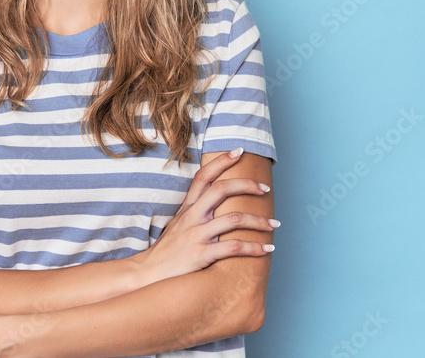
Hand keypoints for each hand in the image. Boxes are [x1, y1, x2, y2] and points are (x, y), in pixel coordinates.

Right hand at [137, 148, 277, 282]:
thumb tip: (216, 202)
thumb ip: (195, 211)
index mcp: (187, 207)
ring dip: (259, 221)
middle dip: (247, 186)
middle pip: (222, 189)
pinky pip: (234, 247)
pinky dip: (255, 248)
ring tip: (274, 224)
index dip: (221, 161)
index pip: (204, 176)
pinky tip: (267, 249)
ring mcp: (196, 235)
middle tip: (265, 189)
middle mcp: (192, 216)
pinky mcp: (201, 254)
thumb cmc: (168, 250)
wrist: (150, 274)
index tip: (239, 151)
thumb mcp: (178, 224)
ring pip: (234, 219)